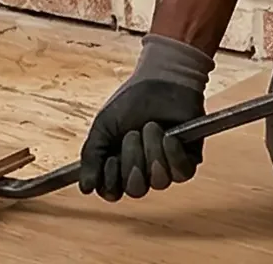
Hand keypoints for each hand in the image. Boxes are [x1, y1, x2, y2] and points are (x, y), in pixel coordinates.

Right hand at [79, 35, 212, 200]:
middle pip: (136, 190)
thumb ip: (92, 157)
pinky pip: (180, 173)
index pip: (112, 192)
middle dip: (133, 161)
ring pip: (158, 182)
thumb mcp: (103, 126)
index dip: (111, 181)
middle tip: (132, 134)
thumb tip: (84, 188)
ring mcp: (166, 167)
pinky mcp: (187, 160)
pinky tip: (169, 135)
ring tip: (151, 126)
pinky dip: (172, 154)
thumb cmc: (130, 101)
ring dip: (152, 152)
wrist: (160, 80)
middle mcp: (142, 171)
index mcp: (119, 165)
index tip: (110, 158)